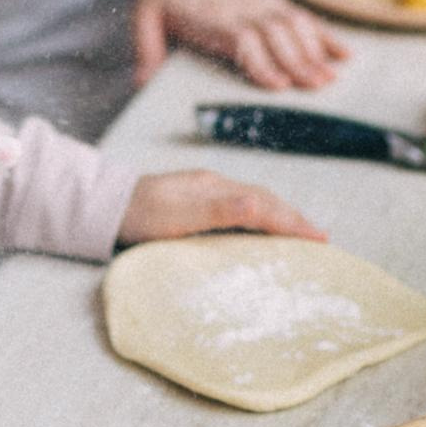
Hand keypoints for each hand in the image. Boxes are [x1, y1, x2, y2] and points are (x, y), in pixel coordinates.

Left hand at [117, 169, 325, 246]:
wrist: (105, 209)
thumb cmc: (139, 216)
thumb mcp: (178, 216)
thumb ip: (219, 210)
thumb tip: (260, 202)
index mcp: (215, 189)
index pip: (265, 205)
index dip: (293, 222)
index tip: (320, 239)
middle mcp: (214, 187)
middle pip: (264, 200)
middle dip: (294, 217)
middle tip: (320, 238)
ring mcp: (205, 193)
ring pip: (254, 202)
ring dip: (280, 217)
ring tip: (301, 233)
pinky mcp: (196, 204)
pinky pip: (240, 208)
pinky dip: (260, 218)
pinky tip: (261, 228)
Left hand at [132, 0, 348, 90]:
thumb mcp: (146, 15)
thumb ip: (146, 47)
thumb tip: (143, 82)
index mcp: (217, 17)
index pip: (245, 41)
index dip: (262, 63)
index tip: (279, 84)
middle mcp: (247, 11)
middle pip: (278, 37)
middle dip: (299, 62)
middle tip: (318, 87)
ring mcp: (265, 6)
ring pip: (296, 26)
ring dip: (316, 51)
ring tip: (333, 77)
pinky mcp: (277, 5)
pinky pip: (306, 19)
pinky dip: (327, 35)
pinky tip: (345, 54)